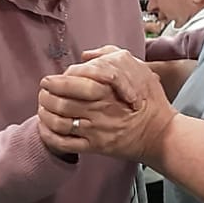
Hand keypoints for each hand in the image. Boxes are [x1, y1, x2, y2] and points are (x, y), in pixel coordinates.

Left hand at [38, 50, 174, 162]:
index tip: (49, 80)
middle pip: (60, 100)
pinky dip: (49, 136)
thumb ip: (111, 57)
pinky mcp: (96, 147)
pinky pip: (64, 143)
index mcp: (108, 88)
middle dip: (45, 96)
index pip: (72, 80)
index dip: (56, 80)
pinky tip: (45, 129)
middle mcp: (100, 108)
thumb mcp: (138, 69)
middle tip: (42, 93)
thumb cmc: (151, 101)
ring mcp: (96, 129)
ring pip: (59, 121)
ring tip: (42, 109)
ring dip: (44, 114)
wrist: (161, 134)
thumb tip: (86, 55)